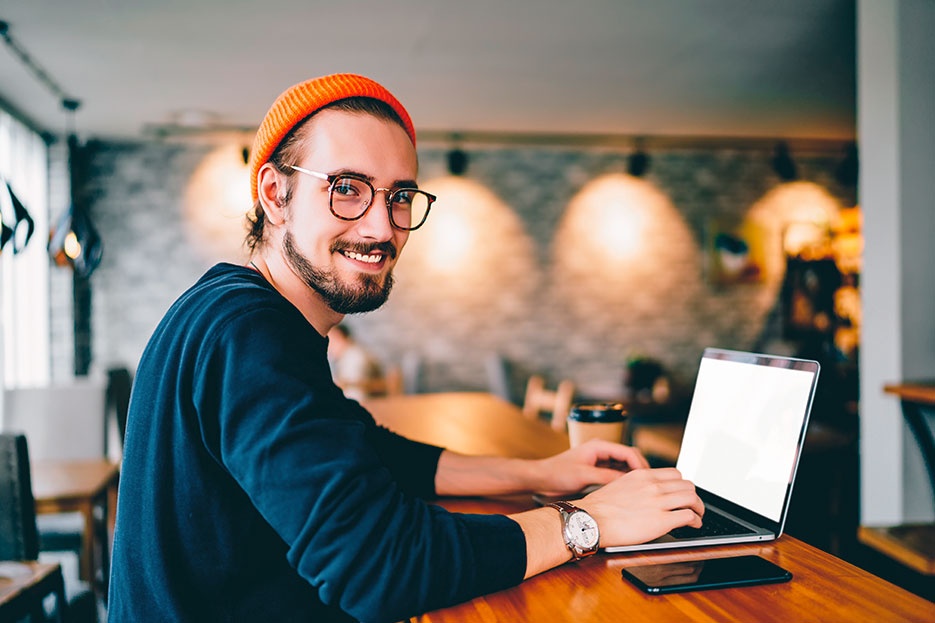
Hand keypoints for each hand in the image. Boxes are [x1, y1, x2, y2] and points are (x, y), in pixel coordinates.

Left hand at [531, 439, 649, 495]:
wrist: (541, 479)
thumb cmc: (558, 473)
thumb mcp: (584, 476)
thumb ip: (607, 477)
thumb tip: (630, 482)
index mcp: (600, 446)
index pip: (629, 452)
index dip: (641, 465)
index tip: (649, 480)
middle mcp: (602, 451)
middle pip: (630, 457)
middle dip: (641, 470)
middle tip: (650, 486)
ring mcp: (601, 460)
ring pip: (625, 466)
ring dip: (633, 476)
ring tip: (643, 491)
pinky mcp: (598, 470)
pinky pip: (616, 473)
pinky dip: (624, 481)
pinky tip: (629, 492)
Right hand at [580, 467, 703, 546]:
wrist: (591, 520)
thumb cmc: (600, 508)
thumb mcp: (620, 485)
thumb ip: (637, 485)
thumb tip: (646, 493)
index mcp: (642, 475)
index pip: (675, 474)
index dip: (682, 485)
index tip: (682, 493)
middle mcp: (653, 485)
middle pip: (687, 485)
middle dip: (693, 496)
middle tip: (693, 505)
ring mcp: (658, 502)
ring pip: (692, 498)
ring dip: (699, 508)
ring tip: (698, 515)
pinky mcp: (661, 521)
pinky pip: (688, 516)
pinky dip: (696, 520)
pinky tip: (694, 524)